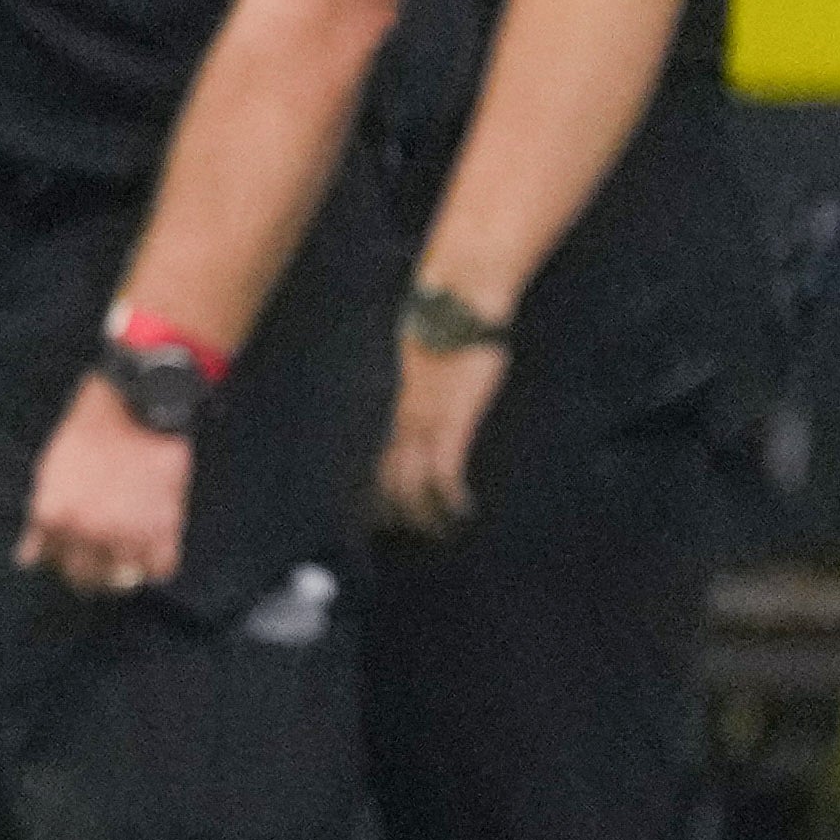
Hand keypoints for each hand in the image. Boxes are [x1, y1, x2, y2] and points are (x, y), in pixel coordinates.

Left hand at [15, 376, 189, 596]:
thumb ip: (40, 519)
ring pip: (124, 579)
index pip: (52, 564)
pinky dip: (157, 563)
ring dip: (124, 570)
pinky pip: (160, 569)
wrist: (136, 401)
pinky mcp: (163, 528)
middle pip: (86, 579)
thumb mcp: (49, 471)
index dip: (63, 559)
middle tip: (100, 559)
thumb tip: (30, 559)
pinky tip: (153, 550)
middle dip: (91, 572)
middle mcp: (86, 532)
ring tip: (128, 553)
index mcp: (53, 516)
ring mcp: (126, 534)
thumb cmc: (88, 430)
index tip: (73, 553)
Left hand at [379, 334, 507, 530]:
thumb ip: (433, 381)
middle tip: (421, 536)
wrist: (460, 302)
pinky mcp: (453, 421)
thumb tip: (440, 384)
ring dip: (426, 514)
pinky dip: (451, 498)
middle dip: (401, 516)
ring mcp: (427, 423)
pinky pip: (444, 472)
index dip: (377, 496)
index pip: (378, 465)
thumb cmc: (452, 324)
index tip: (382, 523)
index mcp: (399, 409)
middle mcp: (405, 421)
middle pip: (389, 483)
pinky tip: (462, 509)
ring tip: (443, 531)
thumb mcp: (436, 359)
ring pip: (412, 485)